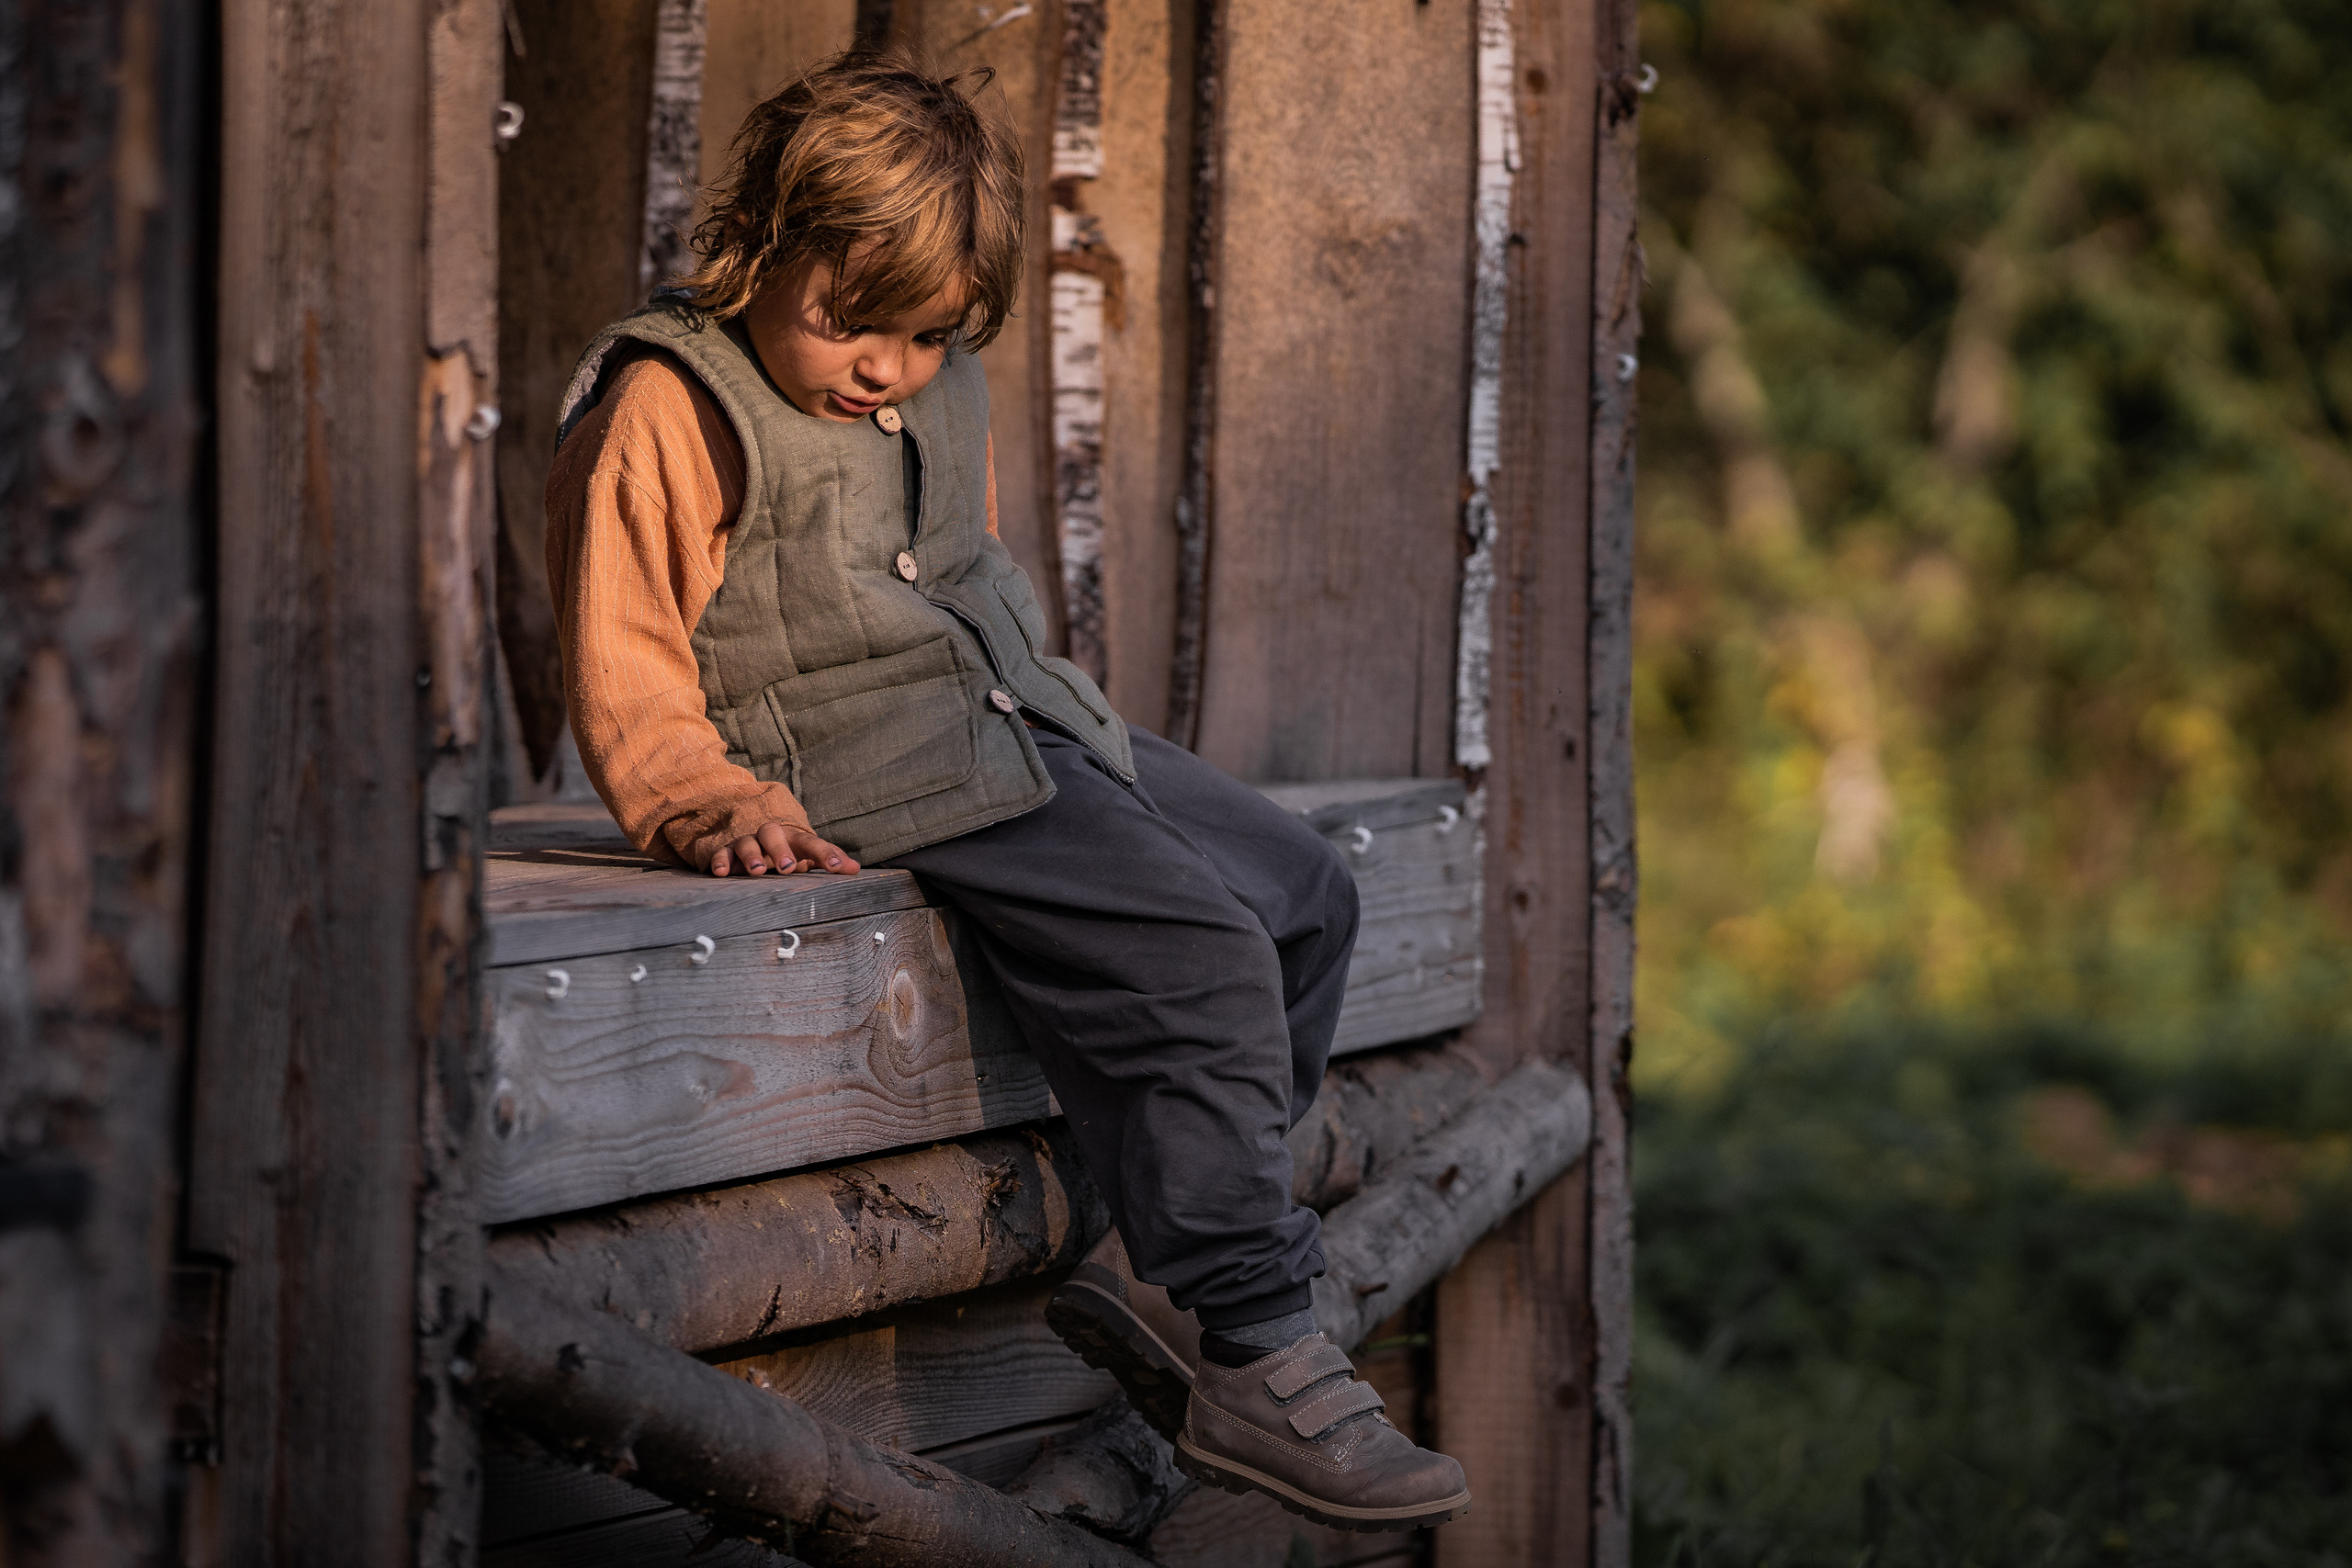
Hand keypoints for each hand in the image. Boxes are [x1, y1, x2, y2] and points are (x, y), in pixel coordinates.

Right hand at [708, 822, 860, 877]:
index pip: (812, 843)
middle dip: (781, 850)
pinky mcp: (728, 852)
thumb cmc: (790, 850)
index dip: (826, 854)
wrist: (758, 838)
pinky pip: (722, 854)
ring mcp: (748, 843)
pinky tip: (721, 873)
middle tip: (788, 868)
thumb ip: (831, 860)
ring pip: (747, 843)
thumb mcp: (810, 854)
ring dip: (751, 856)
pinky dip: (721, 861)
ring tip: (757, 871)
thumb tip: (856, 869)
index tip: (837, 867)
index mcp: (794, 838)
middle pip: (773, 835)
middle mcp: (770, 837)